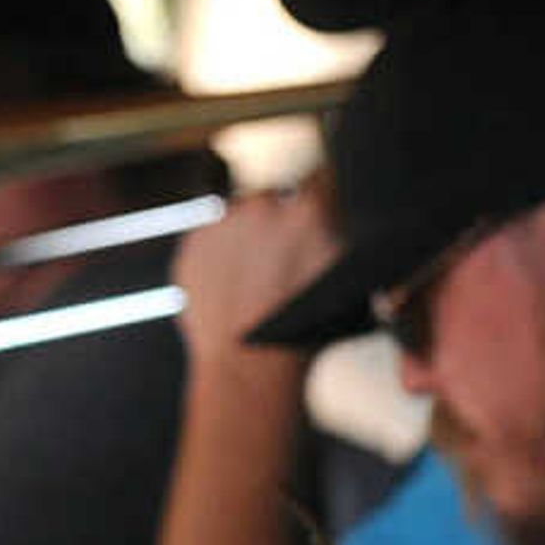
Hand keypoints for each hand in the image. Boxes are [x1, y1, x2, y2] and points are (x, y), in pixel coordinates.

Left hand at [173, 181, 339, 371]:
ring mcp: (225, 222)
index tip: (316, 214)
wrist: (249, 366)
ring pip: (240, 217)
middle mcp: (265, 205)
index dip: (320, 197)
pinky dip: (219, 255)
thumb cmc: (305, 335)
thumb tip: (340, 220)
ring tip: (255, 280)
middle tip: (283, 262)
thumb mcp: (350, 283)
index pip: (321, 178)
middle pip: (276, 198)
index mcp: (310, 209)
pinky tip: (233, 287)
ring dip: (247, 237)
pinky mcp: (194, 242)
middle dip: (280, 221)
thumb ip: (341, 238)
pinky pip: (211, 238)